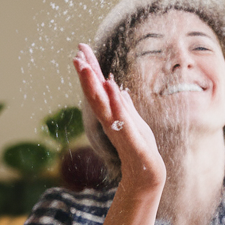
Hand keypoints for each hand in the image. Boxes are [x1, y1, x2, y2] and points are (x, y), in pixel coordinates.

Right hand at [74, 43, 164, 195]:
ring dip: (94, 88)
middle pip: (95, 95)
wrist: (147, 175)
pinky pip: (123, 122)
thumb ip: (123, 104)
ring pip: (103, 106)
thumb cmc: (140, 148)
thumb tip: (116, 86)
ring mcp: (120, 131)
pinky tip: (113, 89)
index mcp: (111, 114)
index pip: (98, 88)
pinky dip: (117, 105)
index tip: (80, 49)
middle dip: (86, 75)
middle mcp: (111, 121)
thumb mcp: (133, 121)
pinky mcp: (132, 142)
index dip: (90, 70)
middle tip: (77, 56)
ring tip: (87, 69)